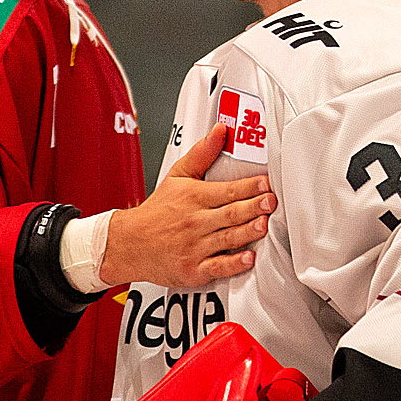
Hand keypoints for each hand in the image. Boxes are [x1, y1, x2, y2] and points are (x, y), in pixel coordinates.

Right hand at [99, 123, 275, 287]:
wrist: (129, 243)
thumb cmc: (157, 211)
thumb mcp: (177, 176)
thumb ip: (202, 153)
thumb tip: (221, 130)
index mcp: (194, 197)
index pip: (227, 190)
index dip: (249, 186)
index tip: (266, 183)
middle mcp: (195, 221)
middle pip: (230, 213)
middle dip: (253, 207)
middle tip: (271, 201)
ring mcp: (194, 247)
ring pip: (227, 239)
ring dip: (247, 232)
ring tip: (263, 224)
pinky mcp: (194, 270)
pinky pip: (217, 267)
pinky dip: (233, 264)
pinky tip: (248, 258)